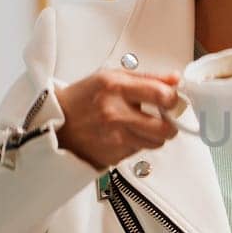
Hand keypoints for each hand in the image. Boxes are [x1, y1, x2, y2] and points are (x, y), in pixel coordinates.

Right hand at [53, 68, 182, 169]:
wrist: (55, 124)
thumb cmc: (83, 98)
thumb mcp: (112, 77)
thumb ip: (147, 77)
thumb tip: (175, 79)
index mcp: (116, 88)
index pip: (162, 95)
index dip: (173, 99)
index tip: (172, 99)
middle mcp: (115, 114)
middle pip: (165, 128)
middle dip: (170, 123)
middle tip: (165, 118)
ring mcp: (114, 137)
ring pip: (156, 143)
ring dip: (155, 135)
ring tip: (142, 126)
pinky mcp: (113, 155)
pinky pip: (139, 152)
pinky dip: (137, 144)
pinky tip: (125, 135)